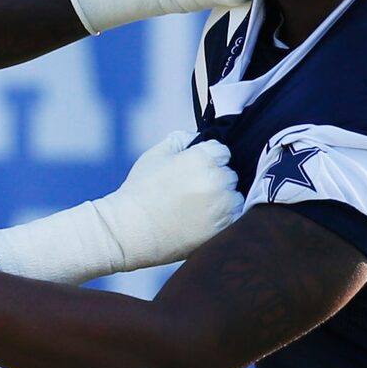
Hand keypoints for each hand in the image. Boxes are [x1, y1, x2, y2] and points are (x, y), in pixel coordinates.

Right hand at [96, 137, 243, 267]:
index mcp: (202, 158)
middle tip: (194, 190)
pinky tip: (205, 219)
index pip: (222, 151)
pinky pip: (234, 217)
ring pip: (235, 196)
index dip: (209, 159)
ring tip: (200, 207)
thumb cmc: (139, 191)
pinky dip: (224, 217)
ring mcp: (222, 205)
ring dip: (223, 198)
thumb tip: (195, 136)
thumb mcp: (153, 155)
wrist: (131, 230)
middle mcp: (217, 179)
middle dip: (216, 178)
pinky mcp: (222, 228)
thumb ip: (178, 139)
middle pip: (230, 173)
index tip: (195, 170)